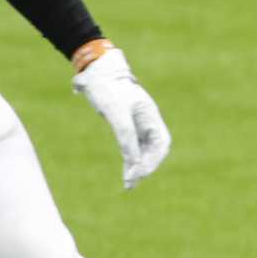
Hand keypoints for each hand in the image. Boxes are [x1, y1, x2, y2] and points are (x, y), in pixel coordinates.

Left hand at [72, 47, 170, 188]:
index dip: (153, 160)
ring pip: (143, 151)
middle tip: (131, 182)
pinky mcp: (126, 127)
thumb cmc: (108, 88)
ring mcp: (137, 124)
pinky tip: (126, 174)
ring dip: (137, 167)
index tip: (138, 172)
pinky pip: (133, 148)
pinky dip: (130, 161)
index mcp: (150, 115)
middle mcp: (147, 121)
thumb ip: (125, 136)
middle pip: (154, 150)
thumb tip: (133, 161)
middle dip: (145, 167)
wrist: (96, 72)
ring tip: (129, 185)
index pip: (161, 144)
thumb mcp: (115, 112)